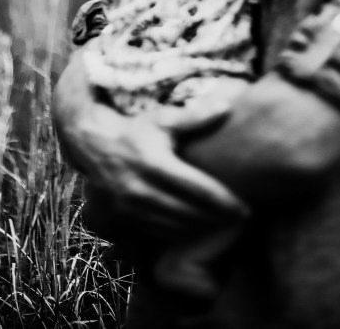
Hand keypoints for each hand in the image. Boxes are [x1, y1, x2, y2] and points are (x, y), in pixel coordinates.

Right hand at [52, 53, 248, 239]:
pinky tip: (199, 228)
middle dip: (218, 218)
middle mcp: (142, 189)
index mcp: (155, 164)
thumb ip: (195, 116)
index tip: (246, 208)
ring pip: (177, 227)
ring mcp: (132, 208)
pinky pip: (161, 233)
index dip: (225, 202)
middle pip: (190, 213)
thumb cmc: (136, 130)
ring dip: (203, 228)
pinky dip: (183, 233)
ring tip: (224, 224)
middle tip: (242, 218)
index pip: (198, 190)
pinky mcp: (126, 219)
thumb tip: (227, 106)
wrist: (94, 146)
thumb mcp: (163, 120)